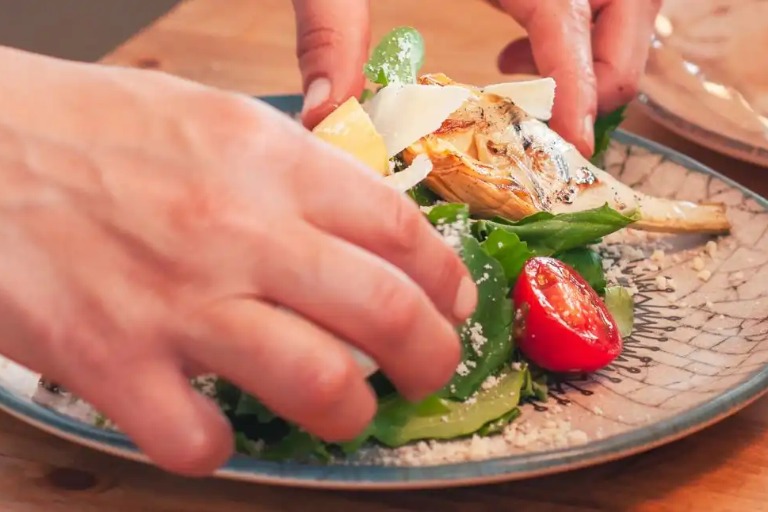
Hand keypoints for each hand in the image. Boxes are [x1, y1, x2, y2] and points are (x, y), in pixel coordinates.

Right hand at [0, 46, 474, 475]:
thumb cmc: (95, 129)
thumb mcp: (217, 120)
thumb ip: (300, 172)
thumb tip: (370, 228)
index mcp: (270, 163)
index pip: (401, 231)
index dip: (445, 280)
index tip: (452, 306)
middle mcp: (239, 231)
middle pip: (384, 313)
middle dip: (430, 360)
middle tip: (428, 375)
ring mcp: (178, 302)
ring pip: (319, 386)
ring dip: (350, 414)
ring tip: (345, 411)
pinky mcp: (113, 363)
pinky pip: (201, 441)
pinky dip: (220, 445)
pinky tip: (212, 421)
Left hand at [291, 0, 659, 156]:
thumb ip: (330, 26)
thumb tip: (327, 112)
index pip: (570, 15)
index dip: (580, 84)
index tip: (574, 143)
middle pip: (631, 9)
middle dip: (602, 77)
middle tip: (550, 124)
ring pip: (625, 5)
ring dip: (591, 56)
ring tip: (514, 79)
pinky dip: (573, 33)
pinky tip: (512, 48)